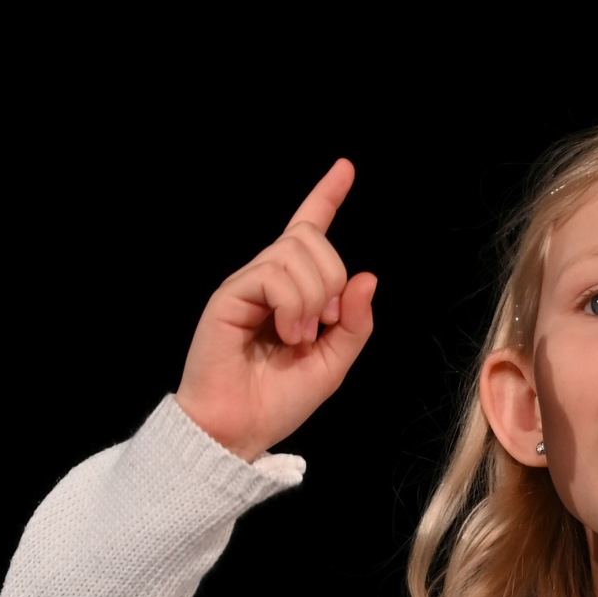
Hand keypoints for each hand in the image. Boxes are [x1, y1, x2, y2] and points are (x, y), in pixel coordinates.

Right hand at [175, 159, 376, 461]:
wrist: (238, 429)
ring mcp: (248, 283)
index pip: (309, 230)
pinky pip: (274, 274)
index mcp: (293, 291)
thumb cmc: (278, 401)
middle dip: (332, 278)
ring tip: (298, 337)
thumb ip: (354, 324)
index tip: (345, 167)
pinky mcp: (230, 294)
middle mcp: (269, 279)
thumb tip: (367, 277)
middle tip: (323, 325)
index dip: (327, 196)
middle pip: (311, 238)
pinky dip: (292, 305)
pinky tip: (285, 334)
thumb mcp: (332, 364)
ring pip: (295, 252)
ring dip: (312, 298)